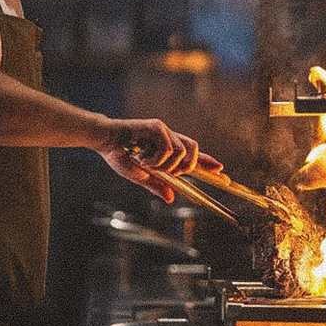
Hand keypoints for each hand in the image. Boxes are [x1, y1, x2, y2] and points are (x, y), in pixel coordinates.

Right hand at [97, 119, 222, 202]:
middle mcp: (169, 137)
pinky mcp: (157, 127)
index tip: (220, 169)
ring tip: (148, 165)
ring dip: (167, 165)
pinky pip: (169, 148)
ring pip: (182, 153)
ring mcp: (164, 131)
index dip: (206, 161)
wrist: (105, 142)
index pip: (191, 154)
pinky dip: (158, 159)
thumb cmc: (119, 156)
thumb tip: (171, 198)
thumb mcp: (140, 176)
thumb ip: (156, 185)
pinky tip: (144, 159)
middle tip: (167, 172)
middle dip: (186, 166)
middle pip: (193, 150)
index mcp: (166, 148)